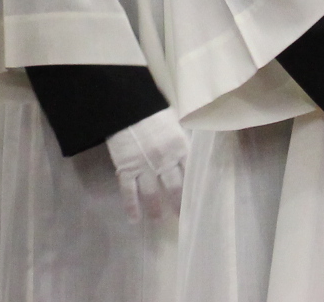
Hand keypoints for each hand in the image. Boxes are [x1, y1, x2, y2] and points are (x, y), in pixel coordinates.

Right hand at [105, 107, 187, 221]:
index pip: (191, 173)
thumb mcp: (174, 119)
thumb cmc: (152, 109)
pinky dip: (131, 207)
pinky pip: (129, 192)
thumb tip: (190, 147)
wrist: (126, 103)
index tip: (198, 201)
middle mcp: (165, 160)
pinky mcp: (126, 168)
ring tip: (158, 220)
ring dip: (156, 209)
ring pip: (152, 194)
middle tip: (181, 217)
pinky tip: (134, 219)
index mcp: (180, 146)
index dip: (194, 188)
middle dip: (179, 205)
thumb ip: (181, 136)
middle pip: (175, 188)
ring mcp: (145, 166)